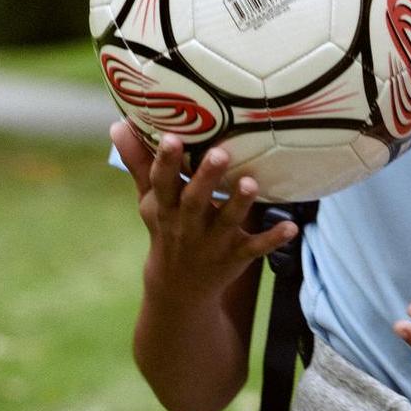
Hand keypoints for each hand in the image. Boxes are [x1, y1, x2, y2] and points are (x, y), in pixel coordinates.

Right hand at [113, 121, 297, 301]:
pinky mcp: (236, 256)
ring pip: (227, 221)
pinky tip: (292, 227)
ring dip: (239, 203)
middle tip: (219, 153)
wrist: (179, 285)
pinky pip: (256, 247)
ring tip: (251, 183)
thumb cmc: (168, 228)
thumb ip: (140, 164)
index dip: (165, 161)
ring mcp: (212, 242)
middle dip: (206, 178)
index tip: (171, 137)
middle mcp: (188, 224)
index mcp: (166, 207)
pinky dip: (273, 239)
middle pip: (195, 200)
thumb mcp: (151, 200)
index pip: (162, 182)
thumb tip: (118, 125)